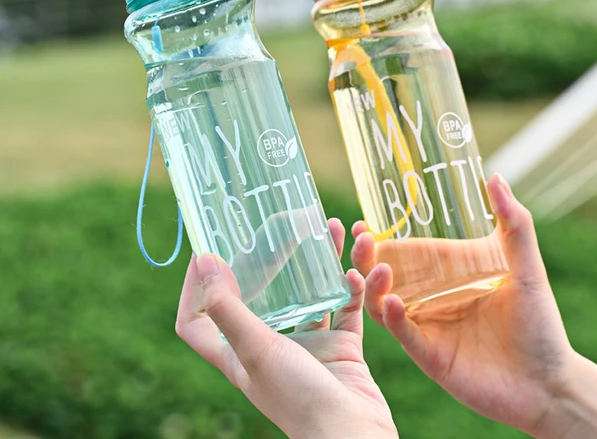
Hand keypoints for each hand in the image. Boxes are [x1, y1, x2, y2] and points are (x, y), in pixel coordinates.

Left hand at [176, 218, 397, 438]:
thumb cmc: (299, 400)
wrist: (354, 435)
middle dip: (271, 258)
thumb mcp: (255, 349)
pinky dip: (351, 287)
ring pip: (311, 293)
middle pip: (262, 294)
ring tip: (334, 228)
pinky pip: (345, 307)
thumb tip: (203, 261)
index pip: (198, 320)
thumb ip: (228, 307)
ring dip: (322, 262)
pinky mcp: (340, 346)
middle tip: (280, 224)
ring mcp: (307, 346)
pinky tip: (356, 270)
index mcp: (237, 354)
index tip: (203, 251)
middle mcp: (269, 347)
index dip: (193, 288)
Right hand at [352, 173, 596, 437]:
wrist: (550, 382)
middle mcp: (430, 298)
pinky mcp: (429, 354)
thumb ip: (513, 224)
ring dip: (374, 285)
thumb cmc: (540, 323)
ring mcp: (427, 326)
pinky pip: (403, 333)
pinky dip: (393, 317)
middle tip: (361, 240)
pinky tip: (394, 302)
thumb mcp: (526, 267)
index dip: (379, 239)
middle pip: (383, 275)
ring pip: (382, 303)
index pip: (404, 252)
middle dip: (366, 258)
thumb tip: (494, 176)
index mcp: (446, 275)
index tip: (362, 223)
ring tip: (379, 269)